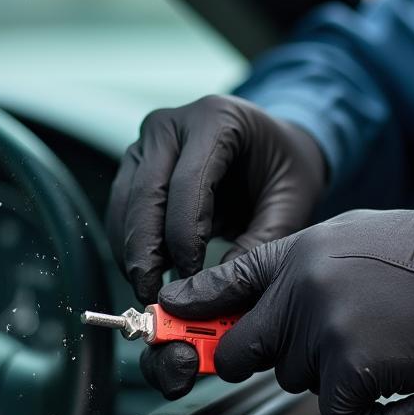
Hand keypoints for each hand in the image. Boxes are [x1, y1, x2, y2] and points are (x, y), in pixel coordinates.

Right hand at [106, 95, 325, 304]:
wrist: (275, 146)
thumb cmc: (286, 168)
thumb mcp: (291, 201)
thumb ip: (262, 241)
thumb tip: (219, 287)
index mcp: (215, 119)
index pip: (187, 181)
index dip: (184, 235)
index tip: (192, 278)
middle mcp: (171, 124)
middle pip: (146, 192)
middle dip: (147, 250)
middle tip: (154, 295)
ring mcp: (147, 142)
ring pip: (125, 203)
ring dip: (133, 252)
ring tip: (151, 291)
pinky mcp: (136, 165)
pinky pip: (122, 209)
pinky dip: (131, 245)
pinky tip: (149, 273)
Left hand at [152, 206, 413, 414]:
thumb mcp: (350, 237)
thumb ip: (301, 269)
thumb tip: (271, 306)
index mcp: (297, 255)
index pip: (226, 283)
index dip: (190, 310)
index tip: (166, 321)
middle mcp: (299, 291)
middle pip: (244, 353)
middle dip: (275, 359)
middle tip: (329, 352)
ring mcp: (322, 330)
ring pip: (299, 383)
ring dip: (341, 377)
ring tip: (392, 346)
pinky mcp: (352, 368)